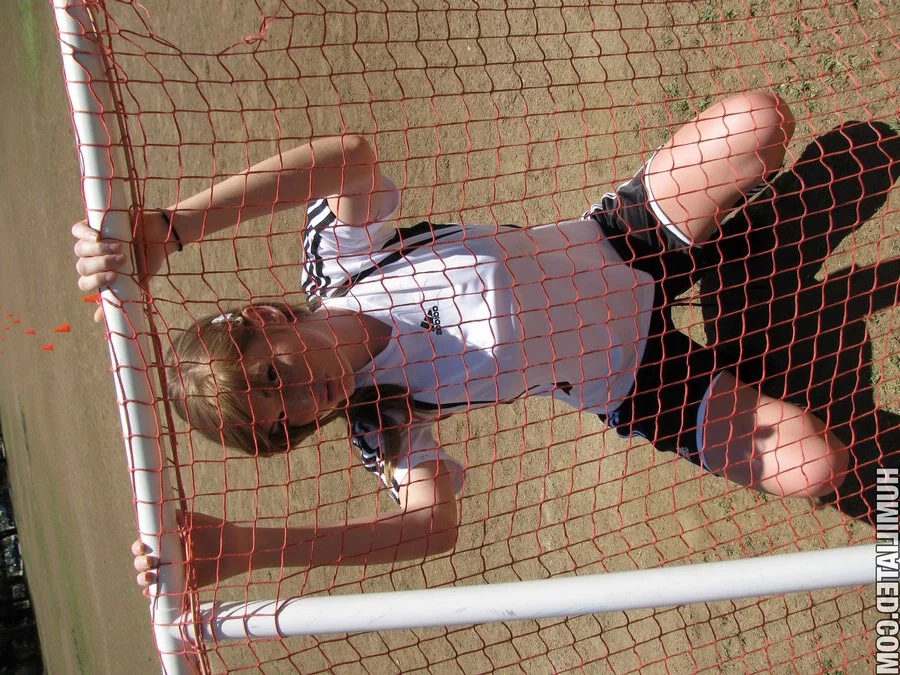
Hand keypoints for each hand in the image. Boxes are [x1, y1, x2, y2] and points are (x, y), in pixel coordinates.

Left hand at [72, 210, 176, 321]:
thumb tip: (97, 319)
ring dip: (98, 250)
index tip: (114, 276)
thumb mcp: (135, 282)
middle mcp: (91, 260)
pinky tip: (97, 236)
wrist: (157, 237)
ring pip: (80, 250)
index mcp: (98, 276)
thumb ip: (119, 298)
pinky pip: (77, 230)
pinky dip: (84, 234)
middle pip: (82, 266)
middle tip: (121, 260)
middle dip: (101, 264)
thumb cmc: (146, 261)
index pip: (84, 283)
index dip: (96, 281)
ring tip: (118, 247)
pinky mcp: (92, 225)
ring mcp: (91, 243)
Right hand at [132, 512, 246, 593]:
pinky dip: (154, 594)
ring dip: (143, 579)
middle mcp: (169, 557)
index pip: (147, 545)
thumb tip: (160, 507)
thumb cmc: (218, 530)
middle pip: (144, 563)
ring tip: (148, 577)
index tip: (141, 547)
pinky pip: (165, 592)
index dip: (139, 547)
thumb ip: (179, 516)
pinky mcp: (184, 585)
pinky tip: (152, 593)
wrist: (237, 547)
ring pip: (151, 578)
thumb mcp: (196, 520)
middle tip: (149, 562)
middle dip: (140, 564)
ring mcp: (175, 572)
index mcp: (169, 542)